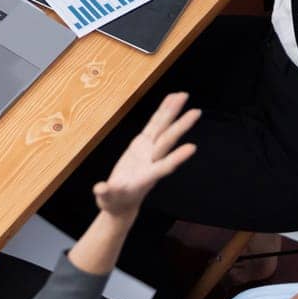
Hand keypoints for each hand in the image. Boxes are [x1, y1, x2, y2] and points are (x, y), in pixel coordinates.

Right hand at [92, 92, 199, 219]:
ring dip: (172, 113)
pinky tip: (169, 101)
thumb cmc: (113, 202)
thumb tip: (100, 188)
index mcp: (146, 177)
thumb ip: (105, 193)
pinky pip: (153, 126)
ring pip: (162, 129)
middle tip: (196, 112)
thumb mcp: (107, 200)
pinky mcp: (142, 145)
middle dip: (180, 127)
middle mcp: (151, 161)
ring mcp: (148, 152)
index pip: (164, 166)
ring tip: (183, 96)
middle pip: (167, 141)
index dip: (177, 157)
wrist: (121, 202)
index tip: (192, 148)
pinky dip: (161, 113)